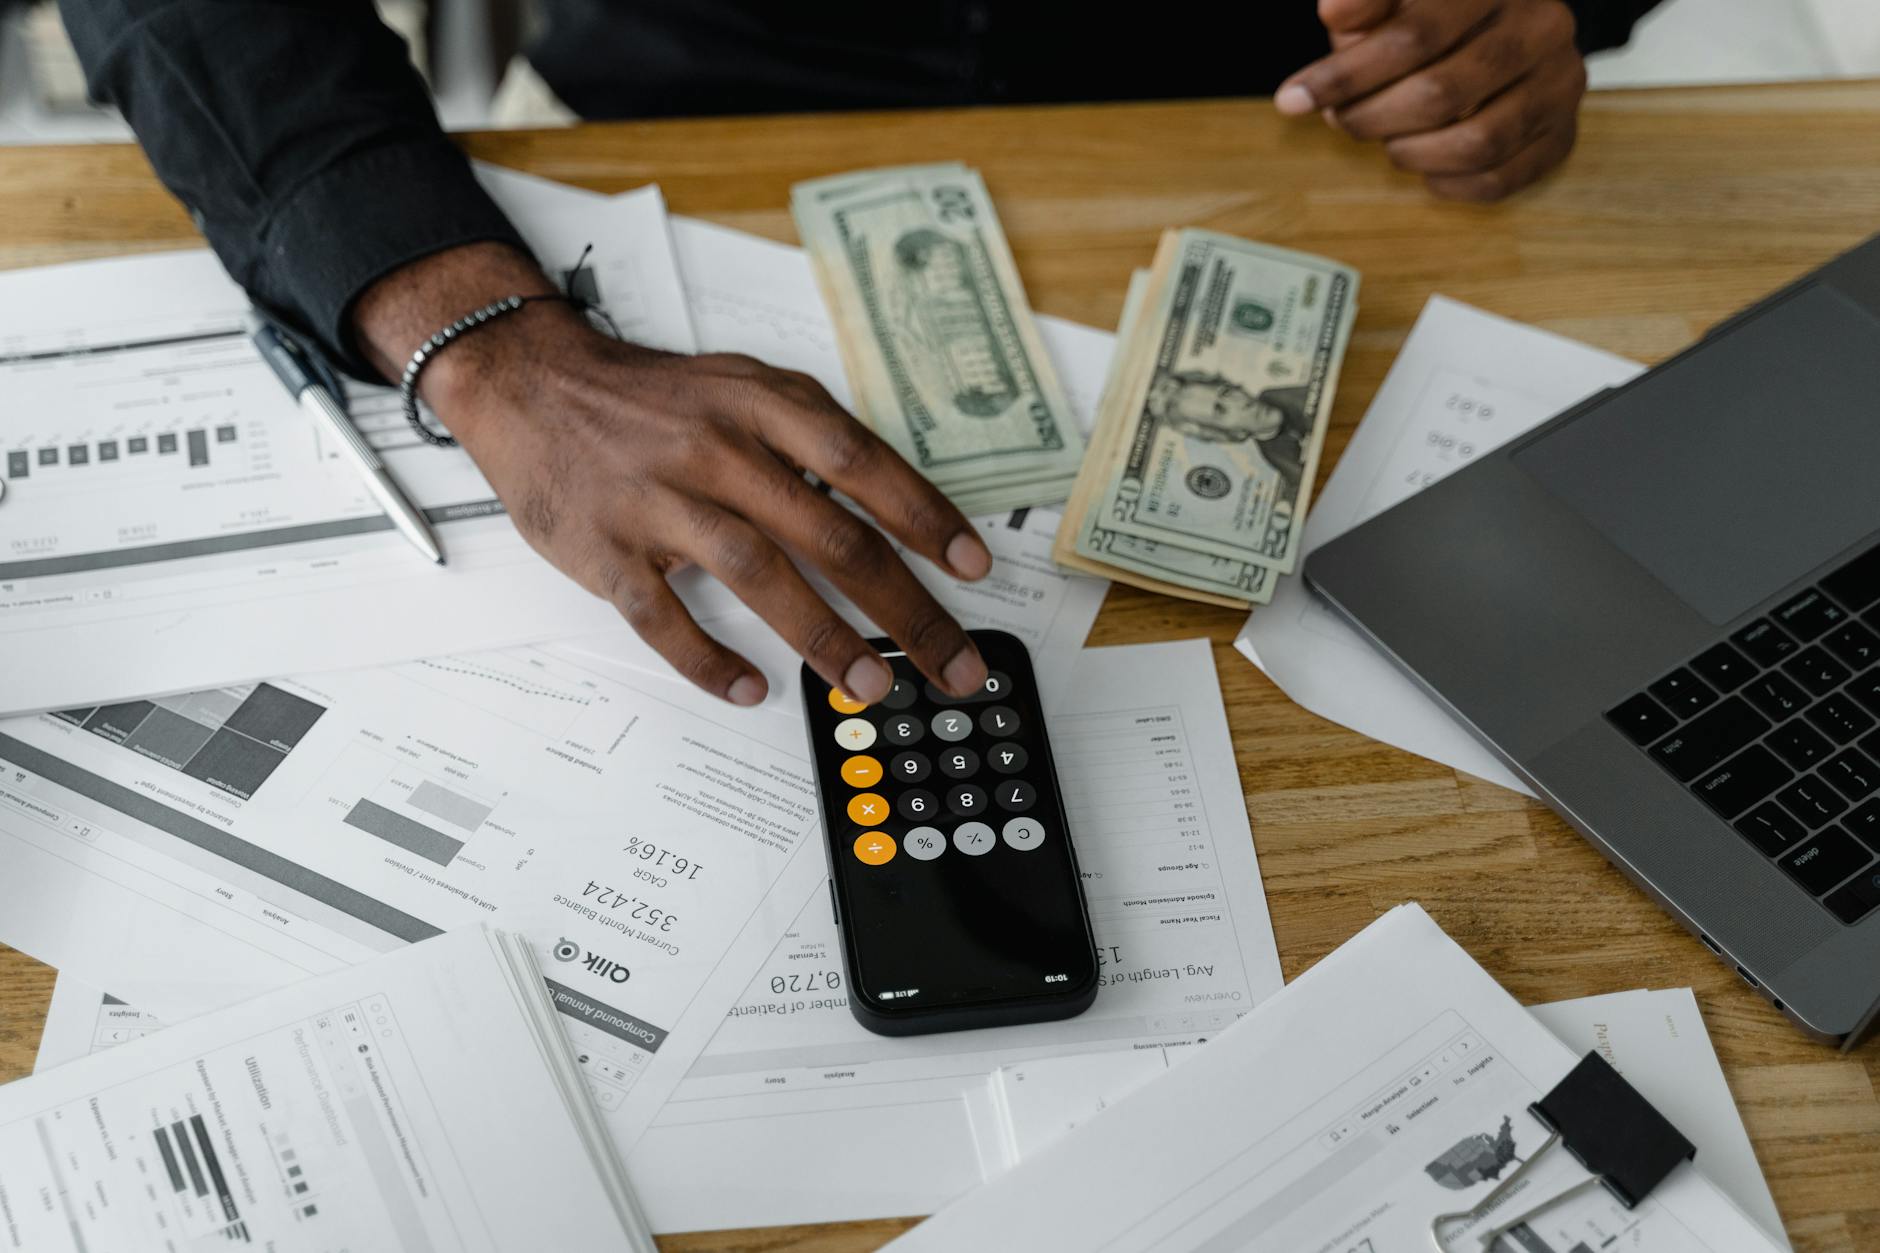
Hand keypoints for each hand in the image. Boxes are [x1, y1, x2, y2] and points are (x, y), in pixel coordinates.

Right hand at [352, 243, 991, 706]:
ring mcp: (661, 501)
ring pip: (759, 577)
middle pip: (832, 538)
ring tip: (871, 685)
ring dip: (824, 639)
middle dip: (905, 610)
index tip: (971, 569)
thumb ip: (812, 438)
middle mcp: (719, 450)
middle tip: (951, 663)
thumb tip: (894, 507)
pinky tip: (748, 688)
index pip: (864, 465)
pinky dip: (708, 659)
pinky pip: (662, 617)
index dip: (925, 519)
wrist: (532, 383)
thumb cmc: (651, 398)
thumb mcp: (743, 386)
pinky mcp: (606, 550)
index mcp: (763, 407)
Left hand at [1276, 0, 1588, 201]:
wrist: (1501, 27)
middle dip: (1372, 117)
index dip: (1345, 74)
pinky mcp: (1564, 132)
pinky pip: (1499, 179)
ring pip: (1475, 142)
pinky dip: (1447, 182)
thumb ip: (1365, 2)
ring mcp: (1561, 81)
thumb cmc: (1431, 15)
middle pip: (1441, 93)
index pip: (1414, 35)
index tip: (1292, 99)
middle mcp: (1541, 25)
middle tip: (1344, 120)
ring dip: (1409, 152)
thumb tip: (1334, 10)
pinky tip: (1424, 163)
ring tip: (1387, 139)